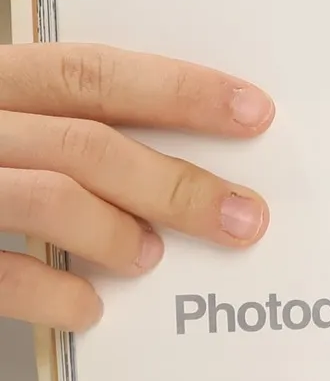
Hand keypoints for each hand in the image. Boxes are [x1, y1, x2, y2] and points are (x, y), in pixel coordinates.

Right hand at [0, 46, 273, 331]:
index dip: (179, 89)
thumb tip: (175, 159)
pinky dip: (52, 292)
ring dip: (116, 230)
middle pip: (85, 141)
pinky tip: (88, 309)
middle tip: (242, 217)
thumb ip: (65, 129)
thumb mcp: (5, 125)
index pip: (92, 72)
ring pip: (46, 196)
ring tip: (150, 258)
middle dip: (176, 182)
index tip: (254, 112)